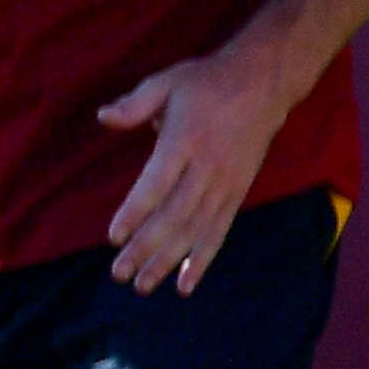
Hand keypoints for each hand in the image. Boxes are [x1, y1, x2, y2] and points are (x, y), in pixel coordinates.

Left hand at [98, 43, 295, 290]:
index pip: (157, 184)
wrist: (265, 83)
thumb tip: (103, 117)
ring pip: (196, 230)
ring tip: (142, 286)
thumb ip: (135, 104)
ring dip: (169, 261)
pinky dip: (203, 260)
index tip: (114, 237)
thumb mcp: (168, 82)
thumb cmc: (207, 83)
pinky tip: (186, 284)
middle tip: (119, 274)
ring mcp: (226, 184)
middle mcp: (208, 168)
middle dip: (146, 248)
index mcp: (186, 140)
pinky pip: (219, 231)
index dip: (136, 212)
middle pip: (175, 216)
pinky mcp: (239, 193)